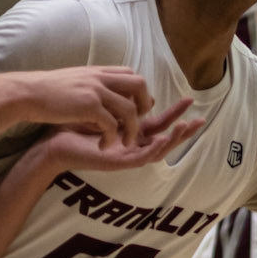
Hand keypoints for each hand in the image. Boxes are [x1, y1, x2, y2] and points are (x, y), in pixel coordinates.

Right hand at [17, 68, 153, 146]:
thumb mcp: (75, 80)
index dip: (137, 92)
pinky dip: (111, 138)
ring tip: (125, 143)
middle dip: (143, 105)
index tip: (133, 108)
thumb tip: (104, 92)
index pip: (131, 75)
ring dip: (131, 129)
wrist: (26, 93)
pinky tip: (103, 146)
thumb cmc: (46, 91)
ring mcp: (95, 91)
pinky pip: (111, 124)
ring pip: (130, 109)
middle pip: (139, 85)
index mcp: (98, 72)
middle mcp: (100, 78)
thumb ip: (92, 84)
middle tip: (137, 124)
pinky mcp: (88, 106)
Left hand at [41, 100, 202, 174]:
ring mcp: (127, 156)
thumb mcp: (106, 111)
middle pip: (165, 138)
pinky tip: (162, 139)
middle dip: (184, 130)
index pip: (160, 122)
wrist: (55, 143)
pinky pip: (141, 158)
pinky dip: (154, 149)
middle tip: (201, 119)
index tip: (191, 99)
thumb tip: (145, 93)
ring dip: (173, 140)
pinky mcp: (119, 163)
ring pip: (158, 150)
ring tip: (186, 127)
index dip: (175, 112)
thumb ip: (125, 104)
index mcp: (132, 133)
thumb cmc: (76, 127)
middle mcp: (133, 146)